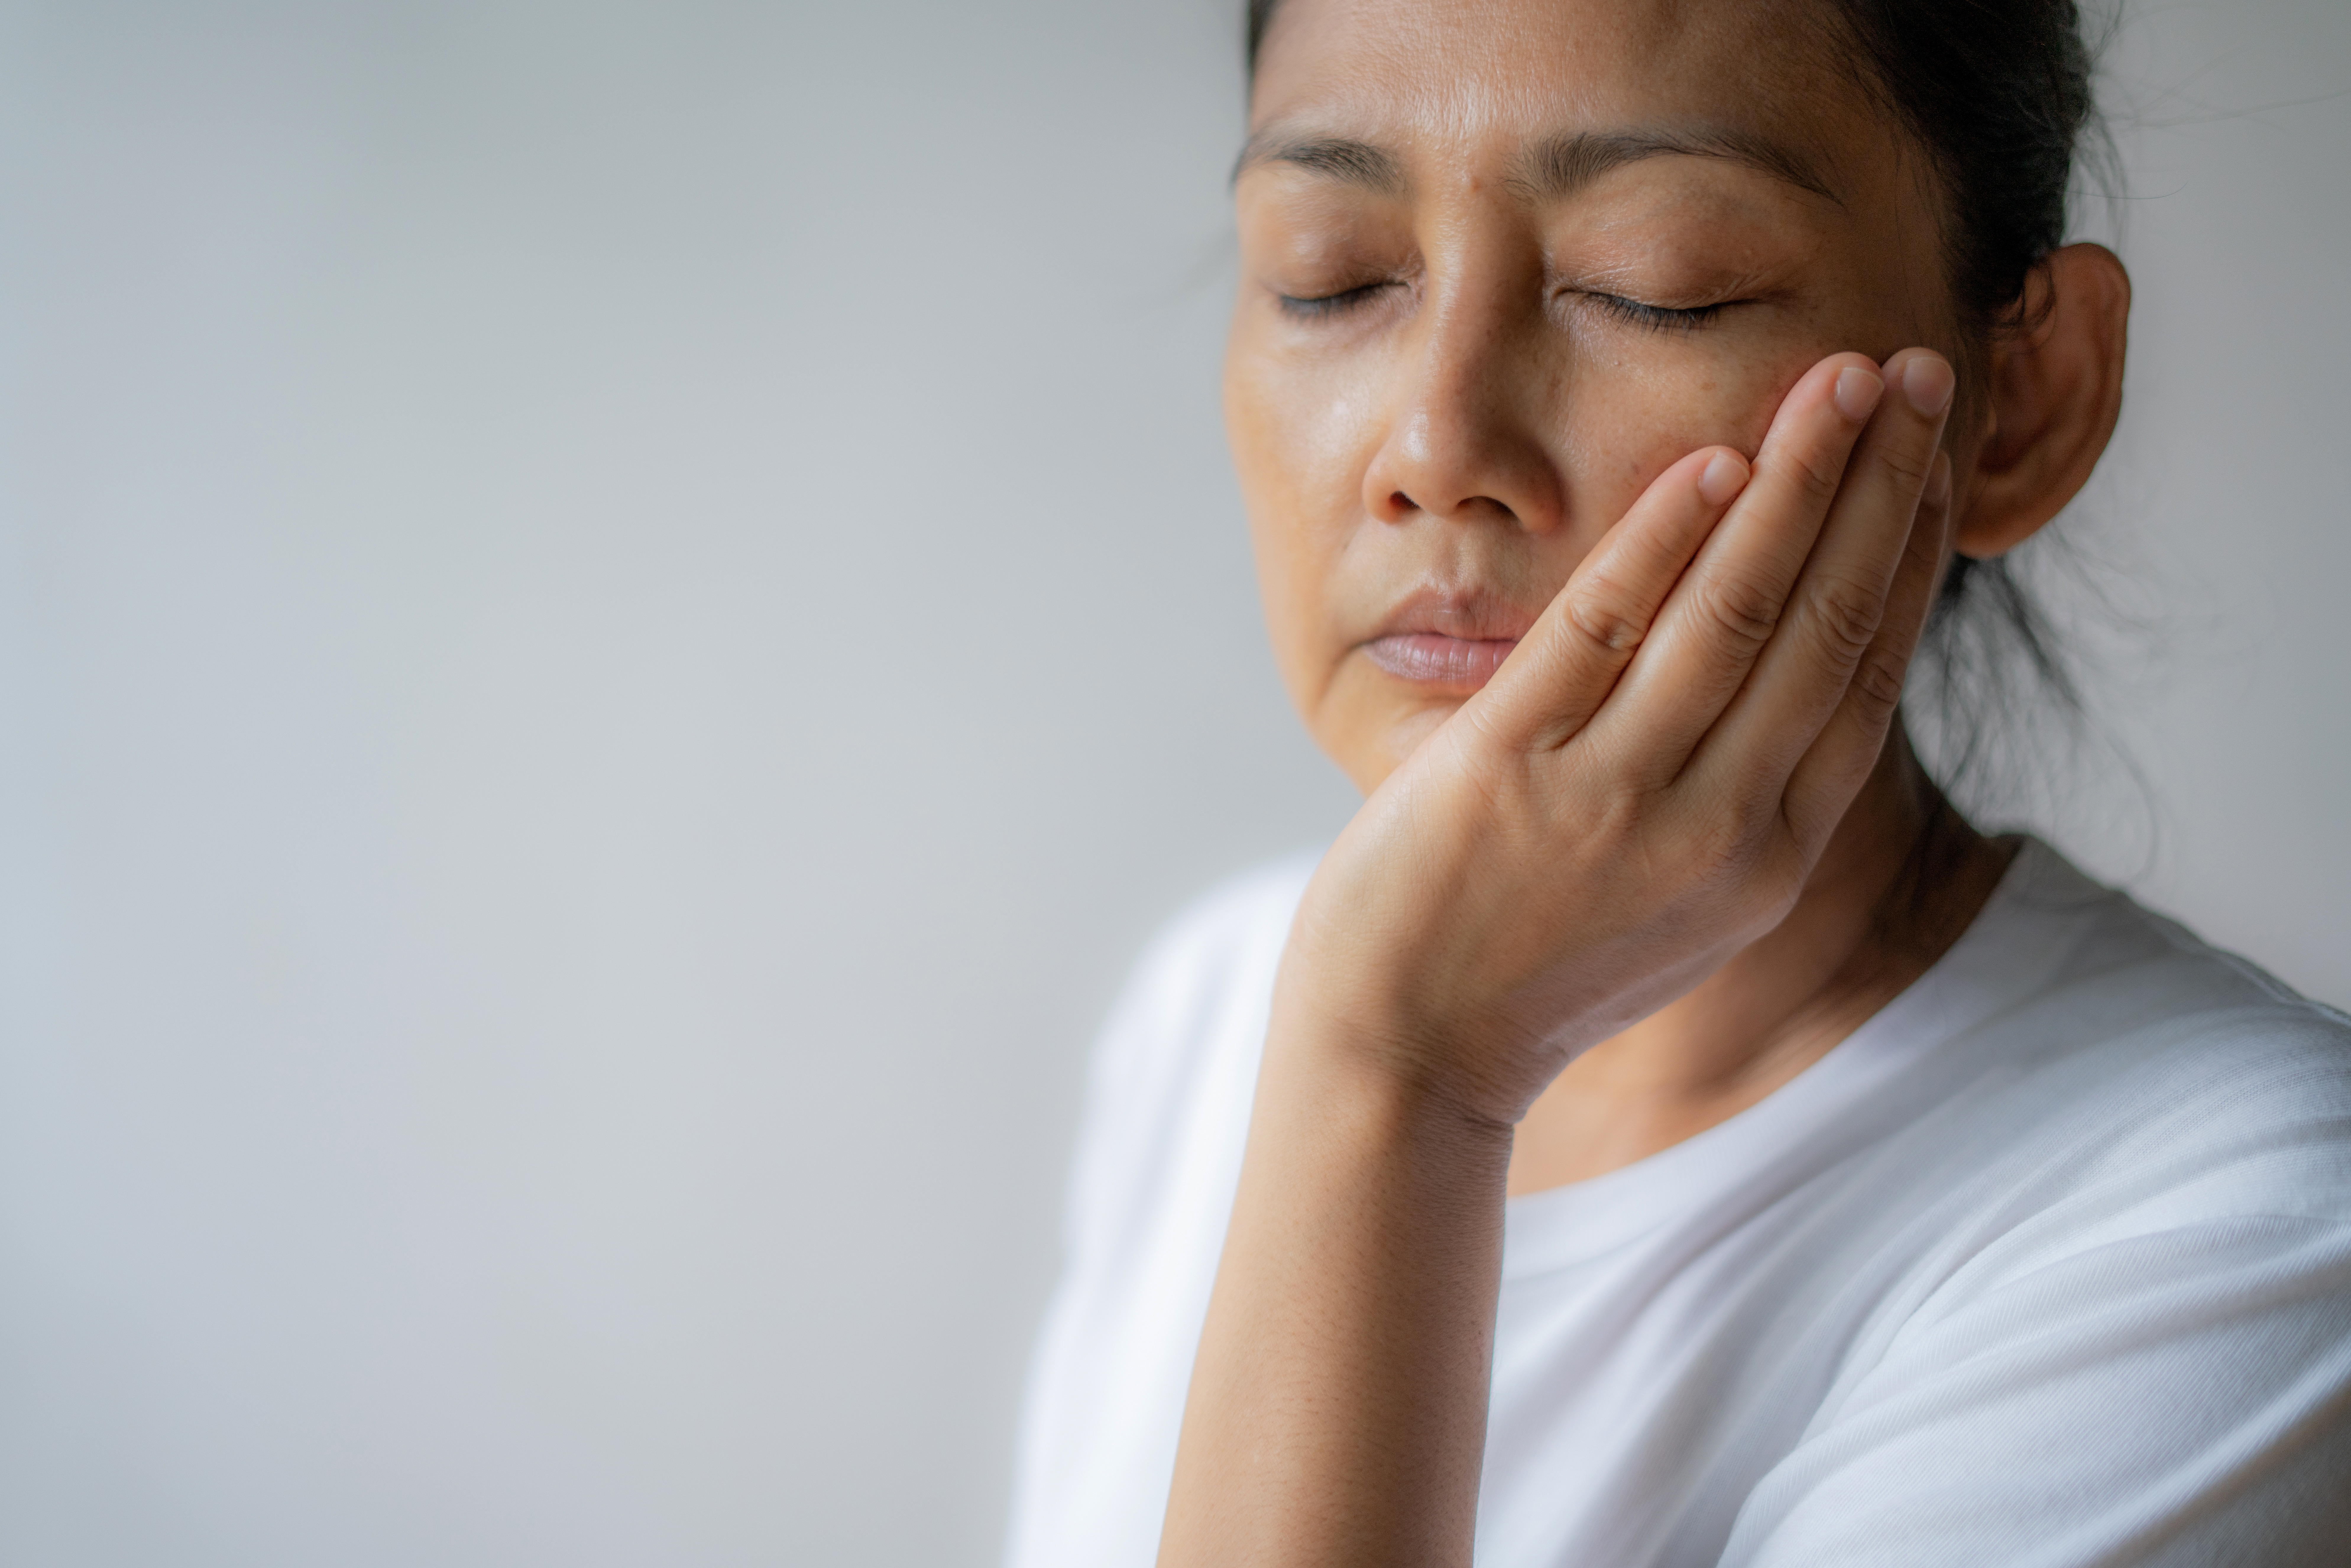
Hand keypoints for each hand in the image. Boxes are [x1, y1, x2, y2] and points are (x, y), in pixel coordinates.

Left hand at [1276, 348, 1957, 1126]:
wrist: (1405, 1059)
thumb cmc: (1533, 967)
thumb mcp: (1673, 901)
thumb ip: (1736, 800)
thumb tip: (1786, 680)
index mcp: (1764, 858)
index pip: (1865, 673)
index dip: (1908, 549)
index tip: (1933, 451)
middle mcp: (1715, 831)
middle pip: (1825, 624)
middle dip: (1878, 486)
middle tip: (1913, 369)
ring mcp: (1613, 803)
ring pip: (1736, 614)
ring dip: (1796, 484)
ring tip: (1837, 379)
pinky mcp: (1510, 776)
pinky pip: (1602, 636)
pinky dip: (1661, 544)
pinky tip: (1710, 464)